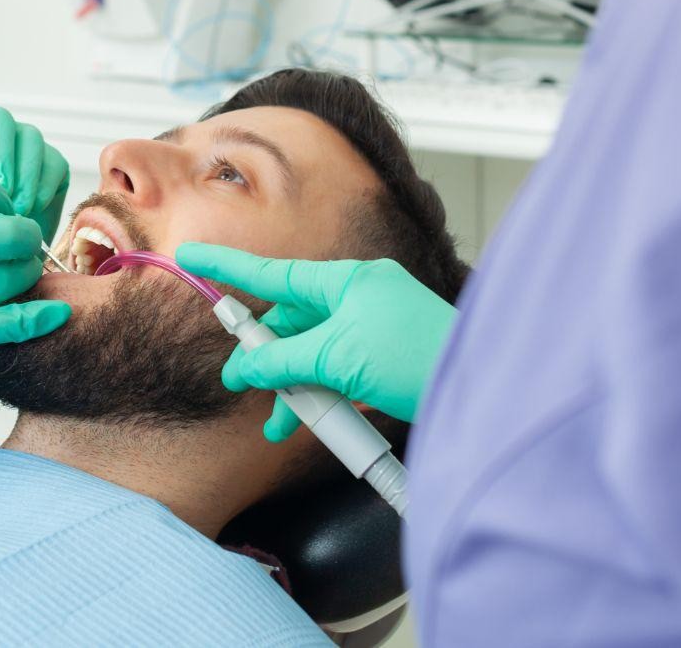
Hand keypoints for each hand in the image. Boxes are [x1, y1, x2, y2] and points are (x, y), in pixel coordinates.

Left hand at [0, 107, 70, 244]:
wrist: (1, 243)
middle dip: (1, 156)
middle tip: (2, 189)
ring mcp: (25, 142)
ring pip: (30, 138)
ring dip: (24, 175)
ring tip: (17, 207)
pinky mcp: (52, 160)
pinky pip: (53, 162)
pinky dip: (43, 186)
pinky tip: (33, 207)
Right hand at [174, 243, 457, 435]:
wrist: (488, 393)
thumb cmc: (417, 357)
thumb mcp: (337, 357)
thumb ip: (283, 360)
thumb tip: (244, 368)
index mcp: (348, 281)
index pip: (274, 271)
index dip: (229, 266)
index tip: (192, 256)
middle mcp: (360, 299)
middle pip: (292, 322)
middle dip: (266, 357)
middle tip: (240, 382)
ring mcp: (375, 331)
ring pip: (314, 354)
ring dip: (294, 389)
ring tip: (279, 424)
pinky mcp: (389, 364)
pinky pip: (340, 375)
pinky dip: (323, 399)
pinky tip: (313, 424)